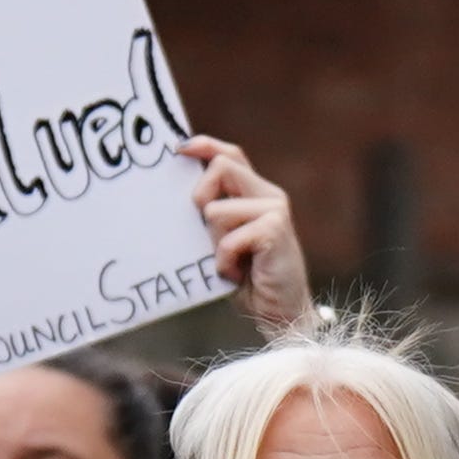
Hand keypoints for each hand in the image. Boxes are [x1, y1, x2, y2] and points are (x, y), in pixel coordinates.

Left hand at [184, 138, 313, 335]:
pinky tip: (236, 274)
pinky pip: (228, 239)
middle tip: (205, 230)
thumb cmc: (249, 279)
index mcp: (255, 193)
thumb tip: (180, 196)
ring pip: (216, 210)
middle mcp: (268, 195)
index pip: (229, 155)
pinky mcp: (275, 229)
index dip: (203, 146)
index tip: (177, 150)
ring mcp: (274, 210)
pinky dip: (224, 261)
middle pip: (220, 167)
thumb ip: (212, 215)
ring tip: (230, 263)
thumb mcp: (223, 240)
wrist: (281, 312)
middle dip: (200, 197)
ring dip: (213, 243)